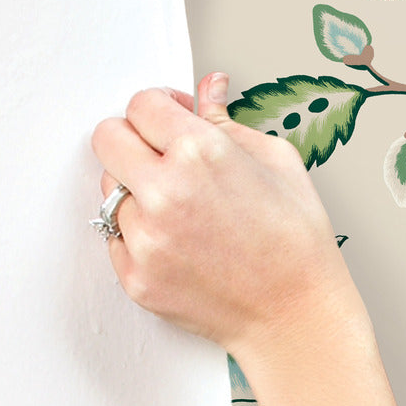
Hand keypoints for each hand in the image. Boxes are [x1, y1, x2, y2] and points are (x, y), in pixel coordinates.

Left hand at [90, 72, 367, 362]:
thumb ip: (229, 122)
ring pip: (110, 192)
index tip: (171, 121)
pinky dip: (141, 237)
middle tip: (163, 158)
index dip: (159, 109)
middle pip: (107, 138)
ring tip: (184, 213)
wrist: (298, 317)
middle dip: (134, 141)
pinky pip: (116, 239)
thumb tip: (209, 89)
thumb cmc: (298, 245)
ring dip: (137, 194)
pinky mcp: (136, 277)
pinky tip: (181, 245)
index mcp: (201, 153)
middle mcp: (165, 192)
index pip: (141, 104)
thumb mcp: (279, 164)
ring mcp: (146, 239)